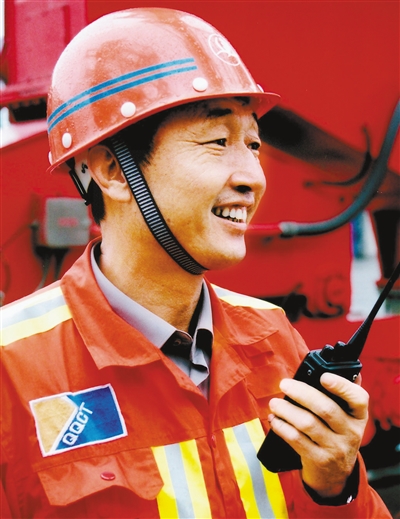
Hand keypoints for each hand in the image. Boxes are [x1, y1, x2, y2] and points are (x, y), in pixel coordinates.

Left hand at [268, 372, 368, 497]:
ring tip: (274, 403)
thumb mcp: (346, 418)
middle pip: (325, 408)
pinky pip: (296, 440)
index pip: (358, 398)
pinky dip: (282, 427)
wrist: (336, 475)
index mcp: (359, 416)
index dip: (341, 386)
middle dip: (301, 393)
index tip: (323, 376)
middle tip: (284, 384)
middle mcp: (351, 433)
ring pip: (308, 424)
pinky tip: (275, 419)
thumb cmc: (336, 434)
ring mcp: (336, 449)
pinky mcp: (319, 460)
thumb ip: (341, 394)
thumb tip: (332, 367)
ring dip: (287, 410)